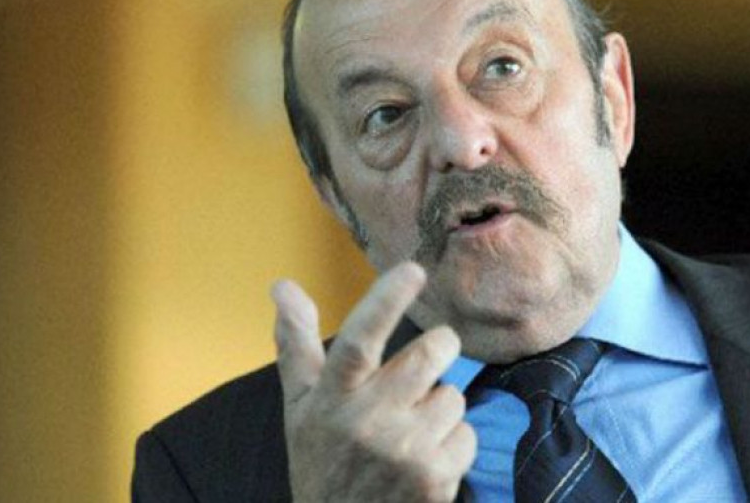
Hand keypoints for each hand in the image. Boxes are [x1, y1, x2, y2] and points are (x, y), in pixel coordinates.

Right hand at [271, 263, 475, 501]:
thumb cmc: (322, 461)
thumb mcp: (300, 407)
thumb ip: (295, 344)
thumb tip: (282, 284)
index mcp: (331, 399)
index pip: (359, 340)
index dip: (386, 301)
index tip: (412, 269)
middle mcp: (367, 423)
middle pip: (430, 355)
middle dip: (438, 348)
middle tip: (425, 363)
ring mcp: (404, 453)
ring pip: (452, 395)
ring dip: (440, 407)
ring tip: (409, 432)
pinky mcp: (435, 480)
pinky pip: (467, 433)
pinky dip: (453, 443)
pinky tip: (424, 461)